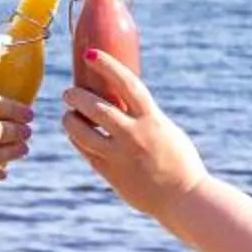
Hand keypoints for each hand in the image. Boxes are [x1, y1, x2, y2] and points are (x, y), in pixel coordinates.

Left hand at [63, 48, 206, 218]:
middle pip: (96, 108)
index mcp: (153, 119)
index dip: (107, 65)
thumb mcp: (165, 130)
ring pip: (83, 133)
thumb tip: (120, 101)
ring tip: (67, 115)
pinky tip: (75, 135)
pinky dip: (77, 141)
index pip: (127, 84)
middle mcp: (135, 136)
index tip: (90, 54)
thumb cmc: (179, 161)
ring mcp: (121, 156)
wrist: (184, 198)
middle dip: (77, 96)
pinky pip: (86, 152)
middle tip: (69, 93)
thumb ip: (144, 117)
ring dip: (70, 120)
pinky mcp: (111, 174)